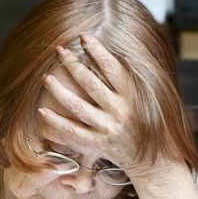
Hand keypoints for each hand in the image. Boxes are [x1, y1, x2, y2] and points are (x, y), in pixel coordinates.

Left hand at [38, 35, 172, 181]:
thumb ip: (134, 82)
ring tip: (47, 77)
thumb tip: (117, 55)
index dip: (97, 50)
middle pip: (90, 83)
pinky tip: (42, 112)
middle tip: (59, 50)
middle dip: (73, 64)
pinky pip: (72, 132)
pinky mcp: (99, 144)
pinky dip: (56, 122)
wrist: (155, 162)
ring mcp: (108, 128)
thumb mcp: (151, 102)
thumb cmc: (151, 127)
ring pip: (77, 106)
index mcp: (133, 96)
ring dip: (59, 90)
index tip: (84, 36)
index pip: (112, 67)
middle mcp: (120, 111)